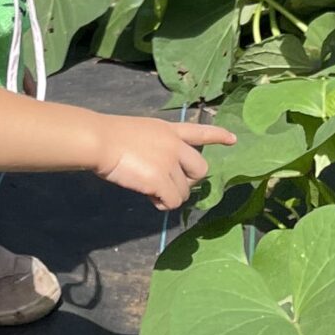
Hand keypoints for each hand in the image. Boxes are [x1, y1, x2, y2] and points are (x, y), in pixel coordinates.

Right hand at [92, 114, 235, 210]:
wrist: (100, 141)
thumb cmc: (111, 136)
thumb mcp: (142, 134)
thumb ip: (158, 149)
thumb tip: (161, 177)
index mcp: (169, 130)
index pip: (199, 131)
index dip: (217, 136)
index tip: (233, 139)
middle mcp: (175, 145)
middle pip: (201, 169)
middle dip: (189, 181)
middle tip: (168, 185)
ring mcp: (169, 162)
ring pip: (184, 191)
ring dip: (169, 195)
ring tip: (149, 189)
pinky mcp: (161, 180)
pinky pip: (172, 202)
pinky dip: (162, 204)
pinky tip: (150, 198)